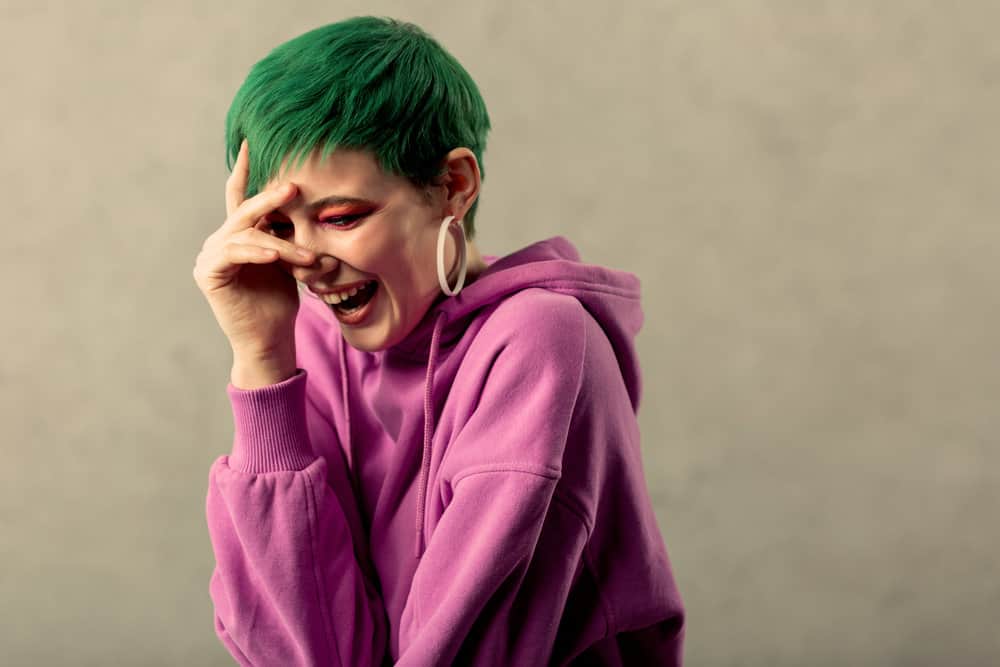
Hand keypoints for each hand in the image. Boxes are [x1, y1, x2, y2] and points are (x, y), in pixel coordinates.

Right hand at [192, 139, 316, 358]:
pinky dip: (257, 253)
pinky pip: (234, 254)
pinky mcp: (208, 273)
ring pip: (247, 235)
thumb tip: (315, 205)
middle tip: (294, 187)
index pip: (240, 195)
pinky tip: (274, 257)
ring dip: (281, 245)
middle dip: (270, 199)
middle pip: (244, 210)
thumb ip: (291, 233)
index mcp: (239, 233)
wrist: (270, 339)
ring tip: (309, 256)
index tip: (252, 140)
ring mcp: (211, 256)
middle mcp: (220, 240)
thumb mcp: (292, 260)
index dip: (244, 168)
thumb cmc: (282, 301)